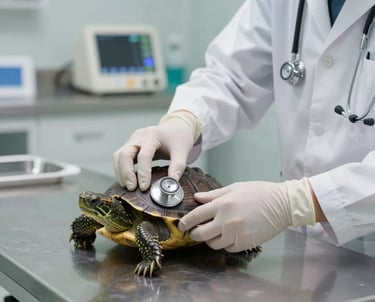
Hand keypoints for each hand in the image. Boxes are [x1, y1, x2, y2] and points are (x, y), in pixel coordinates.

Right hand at [113, 115, 195, 190]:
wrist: (176, 128)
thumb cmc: (179, 138)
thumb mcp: (182, 152)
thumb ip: (177, 167)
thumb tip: (171, 184)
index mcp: (152, 136)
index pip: (144, 156)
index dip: (143, 172)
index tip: (144, 187)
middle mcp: (139, 137)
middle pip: (125, 154)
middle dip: (126, 173)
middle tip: (131, 188)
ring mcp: (132, 141)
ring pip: (118, 156)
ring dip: (121, 172)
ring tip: (127, 187)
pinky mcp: (130, 146)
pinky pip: (120, 158)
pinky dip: (121, 169)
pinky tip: (127, 181)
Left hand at [179, 179, 315, 251]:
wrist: (282, 204)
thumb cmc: (259, 192)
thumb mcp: (235, 188)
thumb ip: (214, 195)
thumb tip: (197, 197)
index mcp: (222, 204)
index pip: (196, 216)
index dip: (186, 221)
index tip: (182, 225)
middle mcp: (226, 220)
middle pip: (201, 234)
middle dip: (195, 234)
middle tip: (195, 231)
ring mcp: (236, 234)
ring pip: (213, 244)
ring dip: (210, 239)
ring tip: (215, 232)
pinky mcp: (245, 243)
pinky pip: (228, 248)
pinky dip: (225, 244)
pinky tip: (229, 235)